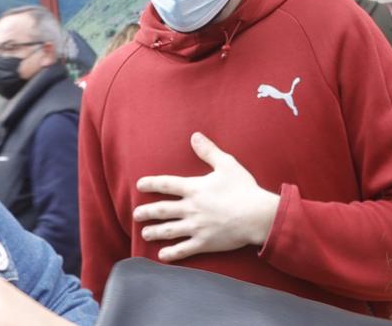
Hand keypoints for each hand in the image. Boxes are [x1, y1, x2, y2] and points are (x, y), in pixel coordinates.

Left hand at [133, 132, 280, 261]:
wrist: (256, 215)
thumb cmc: (243, 188)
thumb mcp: (227, 164)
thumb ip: (208, 151)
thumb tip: (195, 136)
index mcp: (194, 188)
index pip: (166, 184)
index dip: (151, 184)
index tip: (139, 185)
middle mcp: (191, 208)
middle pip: (162, 210)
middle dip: (146, 212)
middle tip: (135, 215)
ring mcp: (196, 227)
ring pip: (169, 230)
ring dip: (154, 232)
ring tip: (144, 233)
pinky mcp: (204, 242)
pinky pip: (183, 249)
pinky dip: (171, 253)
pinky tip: (162, 256)